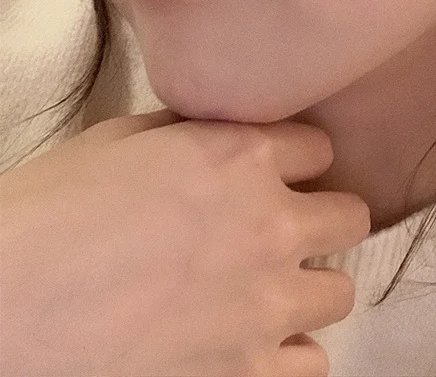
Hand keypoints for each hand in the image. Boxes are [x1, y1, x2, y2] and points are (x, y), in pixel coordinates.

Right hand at [0, 108, 369, 375]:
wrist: (2, 312)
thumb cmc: (45, 215)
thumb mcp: (118, 142)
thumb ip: (189, 133)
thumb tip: (218, 135)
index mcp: (241, 159)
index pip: (320, 149)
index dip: (296, 159)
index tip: (278, 173)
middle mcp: (271, 226)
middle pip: (350, 218)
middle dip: (320, 220)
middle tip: (281, 231)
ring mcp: (265, 306)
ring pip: (339, 293)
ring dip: (307, 287)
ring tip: (264, 291)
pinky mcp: (246, 374)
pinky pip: (311, 364)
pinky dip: (289, 352)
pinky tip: (252, 343)